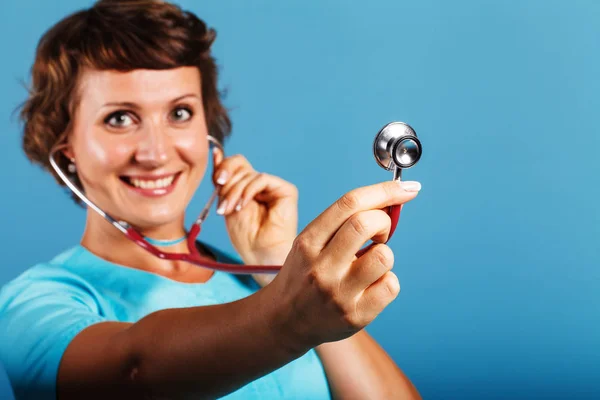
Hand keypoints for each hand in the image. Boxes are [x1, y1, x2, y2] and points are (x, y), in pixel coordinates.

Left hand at [212, 148, 297, 283]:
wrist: (260, 254)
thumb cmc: (245, 236)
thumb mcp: (226, 202)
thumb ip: (222, 178)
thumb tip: (216, 151)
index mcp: (245, 187)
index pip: (234, 165)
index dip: (223, 168)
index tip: (217, 181)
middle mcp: (260, 185)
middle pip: (240, 164)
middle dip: (227, 181)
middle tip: (222, 203)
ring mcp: (273, 187)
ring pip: (248, 174)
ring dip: (234, 192)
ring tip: (230, 210)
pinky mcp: (286, 190)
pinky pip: (261, 178)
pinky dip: (248, 191)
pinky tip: (243, 206)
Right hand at [265, 180, 420, 349]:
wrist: (284, 321)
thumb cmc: (304, 274)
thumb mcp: (310, 243)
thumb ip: (341, 224)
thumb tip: (390, 202)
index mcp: (308, 241)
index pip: (349, 204)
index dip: (383, 190)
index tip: (407, 187)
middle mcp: (321, 266)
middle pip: (366, 223)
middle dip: (384, 221)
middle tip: (379, 233)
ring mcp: (338, 293)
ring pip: (384, 256)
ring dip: (384, 254)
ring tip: (369, 263)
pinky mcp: (355, 315)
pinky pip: (391, 285)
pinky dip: (387, 280)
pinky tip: (371, 286)